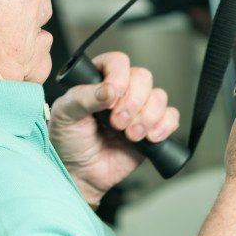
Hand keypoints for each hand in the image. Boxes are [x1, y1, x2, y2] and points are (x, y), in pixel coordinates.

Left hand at [49, 52, 179, 206]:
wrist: (80, 174)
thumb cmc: (67, 141)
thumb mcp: (65, 116)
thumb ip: (83, 98)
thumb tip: (109, 89)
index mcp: (97, 79)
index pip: (117, 62)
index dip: (119, 77)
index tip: (112, 98)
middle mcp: (121, 90)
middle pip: (143, 77)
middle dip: (133, 102)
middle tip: (116, 123)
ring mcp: (138, 108)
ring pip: (159, 96)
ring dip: (147, 117)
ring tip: (130, 136)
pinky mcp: (152, 127)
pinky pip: (171, 117)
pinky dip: (164, 126)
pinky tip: (149, 138)